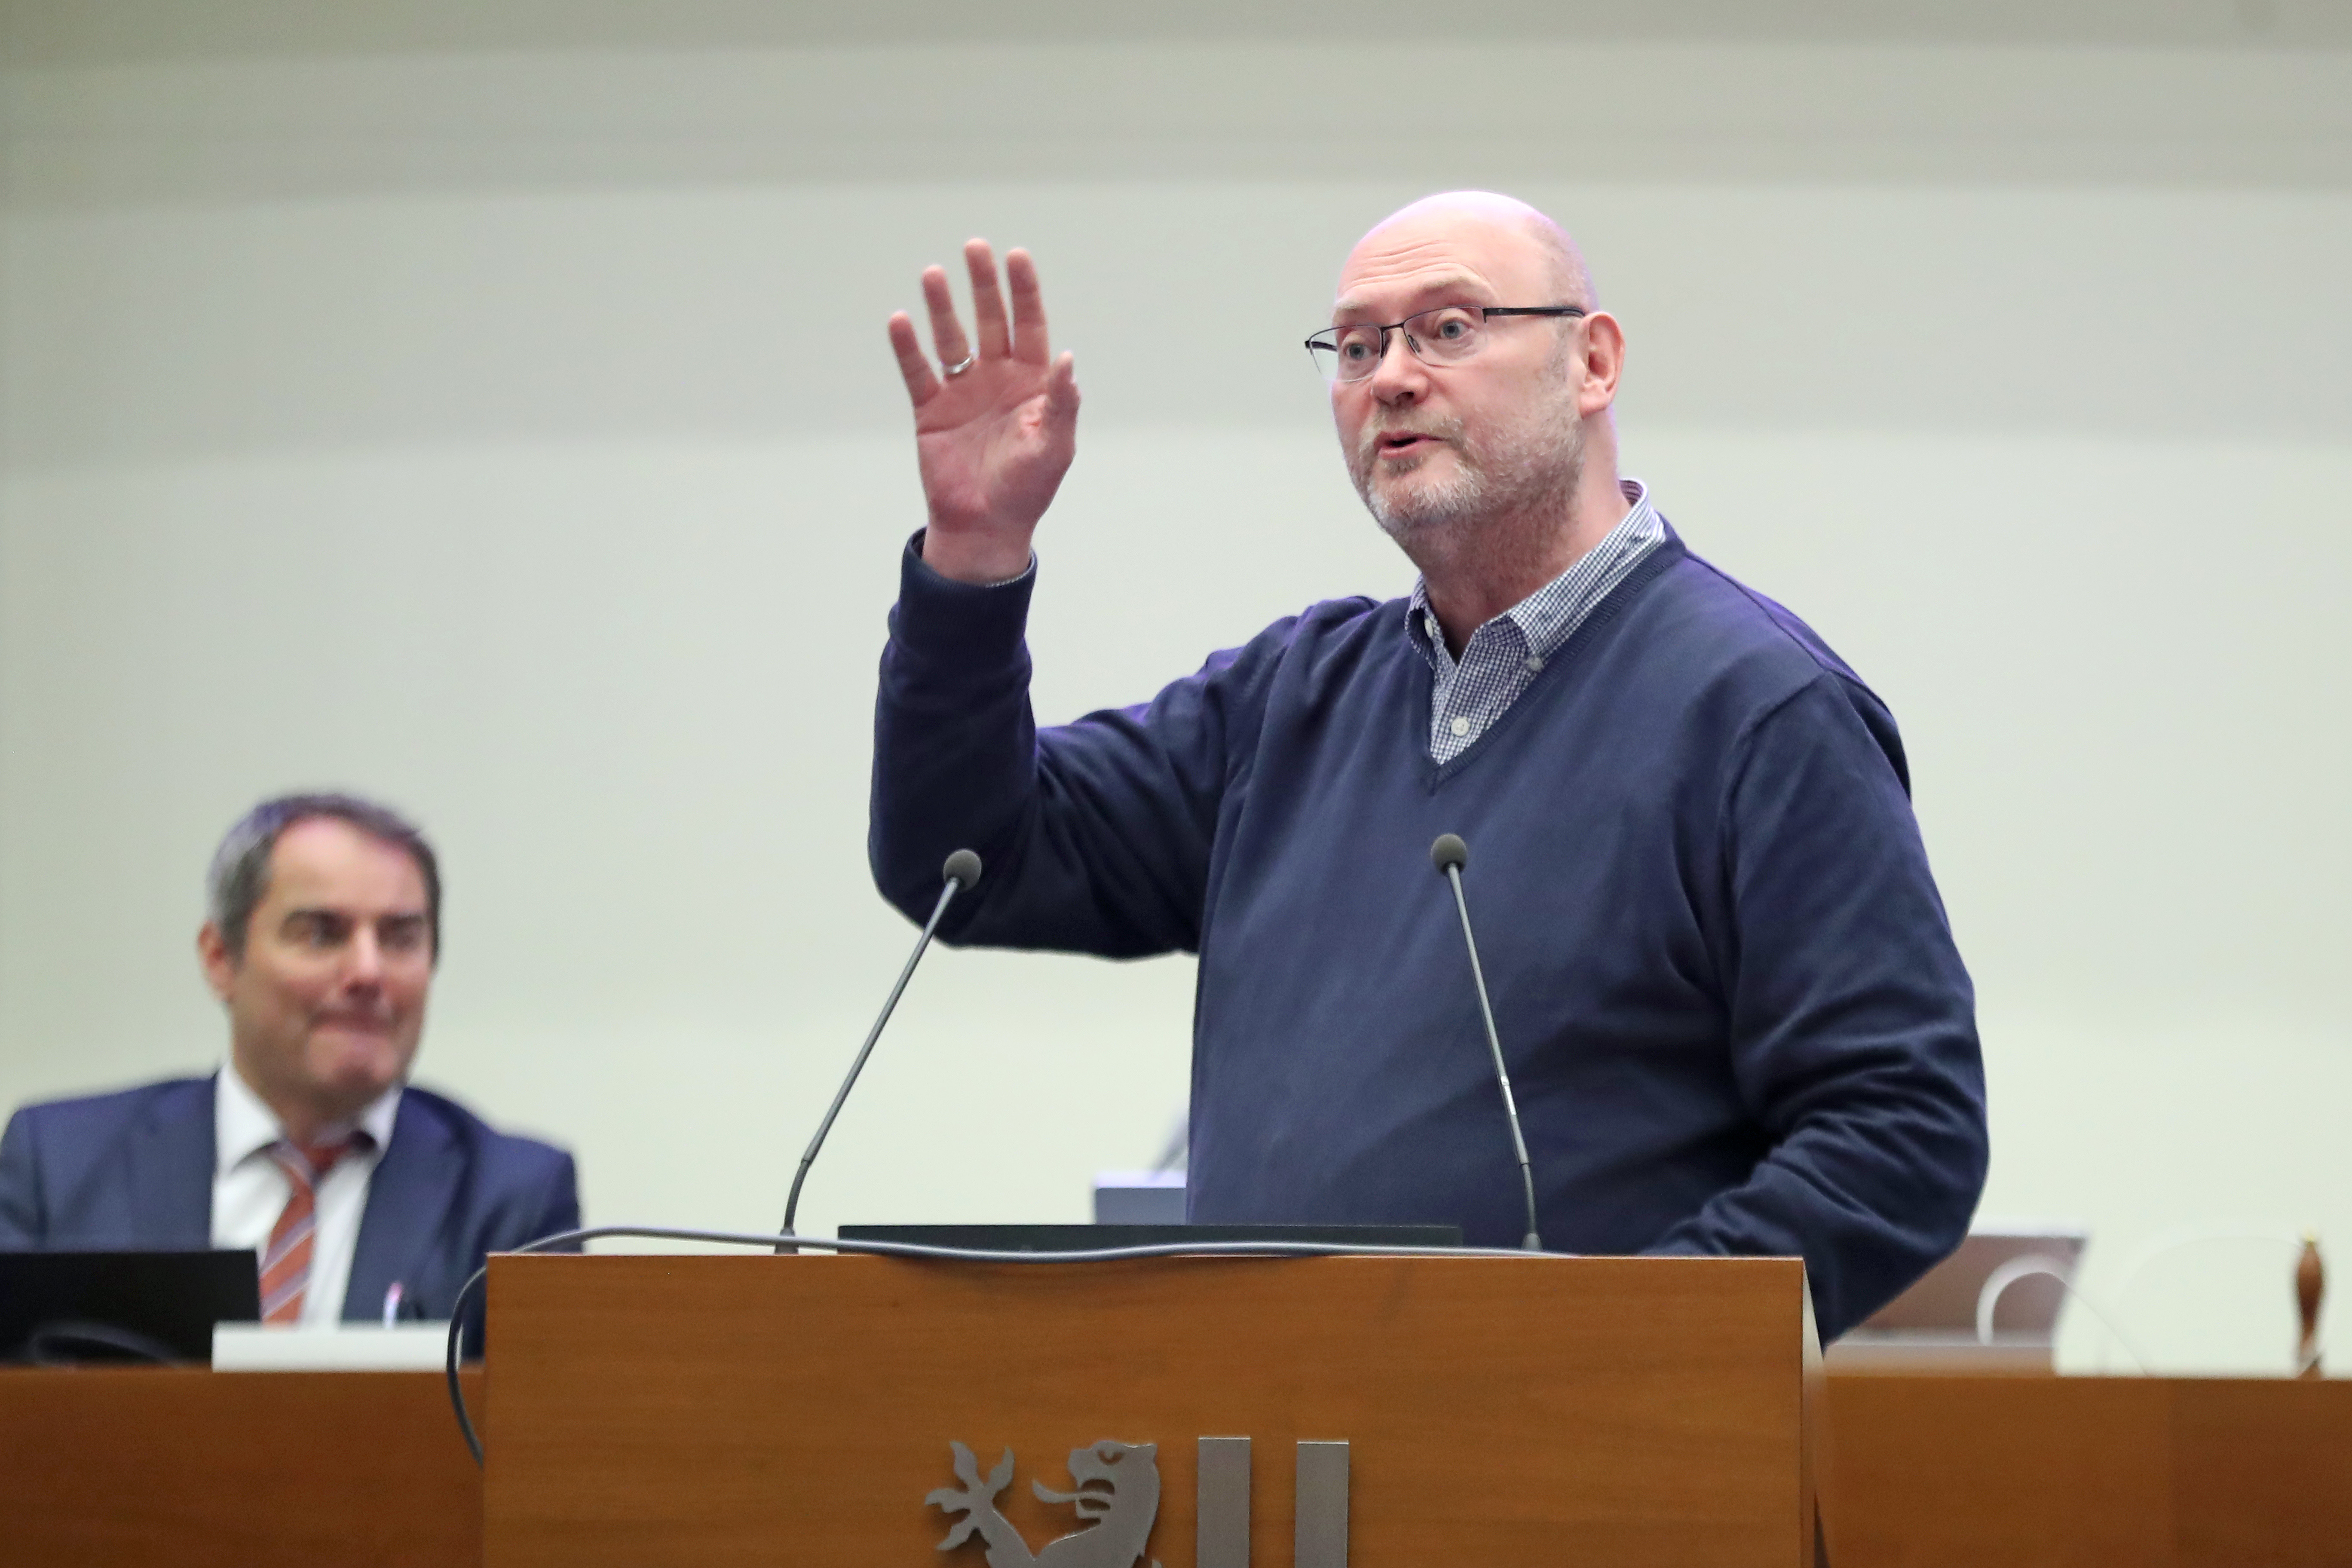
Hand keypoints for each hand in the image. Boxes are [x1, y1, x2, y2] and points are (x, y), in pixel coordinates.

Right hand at [888, 240, 1079, 583]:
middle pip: (989, 320)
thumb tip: (1067, 358)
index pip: (1029, 325)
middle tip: (974, 248)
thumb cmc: (1027, 489)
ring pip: (950, 338)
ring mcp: (962, 392)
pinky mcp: (931, 410)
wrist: (986, 527)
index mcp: (1031, 383)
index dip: (1023, 291)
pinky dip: (907, 347)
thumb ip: (1062, 403)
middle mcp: (996, 378)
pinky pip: (918, 372)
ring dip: (942, 307)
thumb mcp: (1054, 447)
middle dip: (983, 285)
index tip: (1017, 256)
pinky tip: (900, 320)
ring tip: (933, 274)